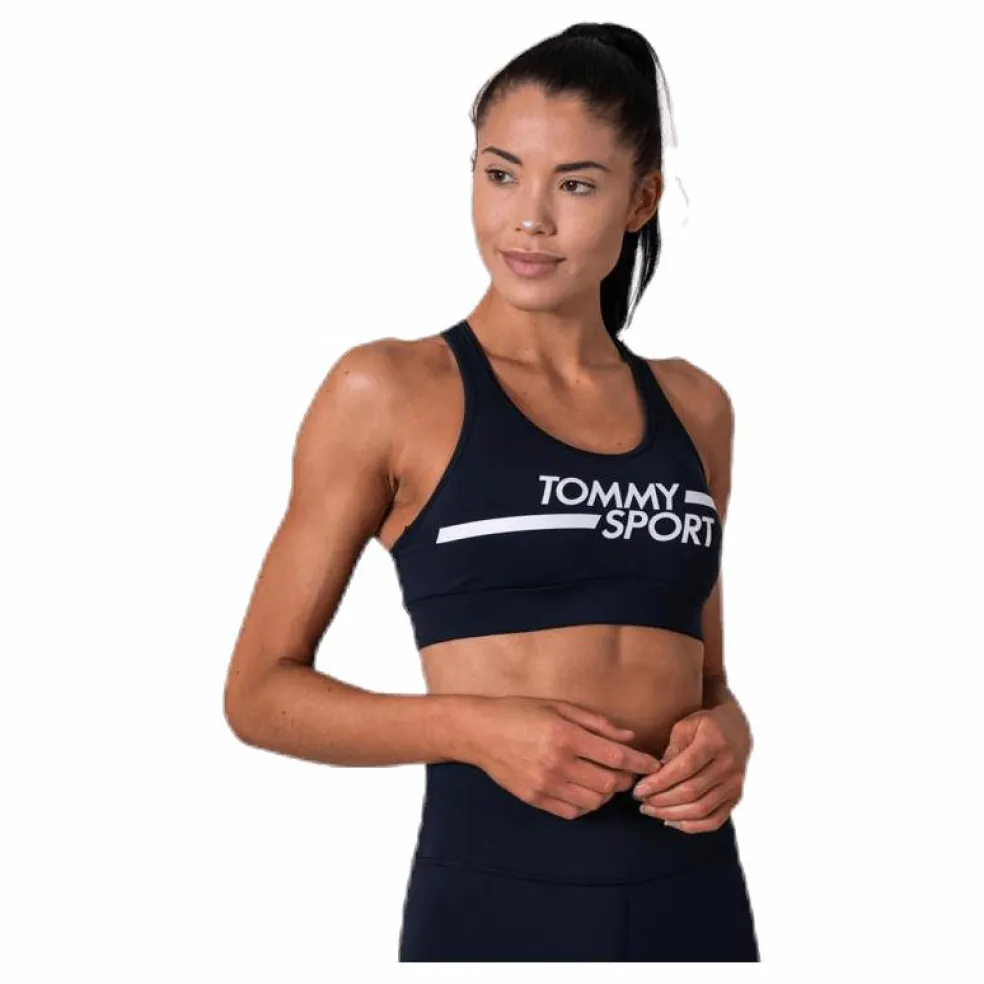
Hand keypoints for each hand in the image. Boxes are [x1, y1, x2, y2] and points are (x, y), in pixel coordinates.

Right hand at [465, 695, 662, 819]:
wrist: (480, 732)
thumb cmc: (520, 712)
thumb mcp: (559, 707)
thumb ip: (596, 723)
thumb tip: (629, 739)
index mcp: (565, 736)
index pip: (615, 757)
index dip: (640, 763)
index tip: (653, 764)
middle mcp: (557, 764)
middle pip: (609, 784)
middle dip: (625, 779)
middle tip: (627, 770)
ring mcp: (546, 785)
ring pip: (593, 802)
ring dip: (606, 793)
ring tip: (604, 779)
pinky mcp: (535, 799)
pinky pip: (573, 812)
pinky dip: (585, 804)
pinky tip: (583, 789)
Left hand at [632, 704, 750, 832]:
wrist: (736, 732)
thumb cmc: (704, 726)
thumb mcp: (685, 725)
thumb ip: (672, 749)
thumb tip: (655, 774)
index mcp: (714, 741)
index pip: (684, 768)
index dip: (659, 782)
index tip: (638, 789)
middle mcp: (728, 765)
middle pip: (691, 792)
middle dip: (660, 800)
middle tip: (640, 800)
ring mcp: (735, 784)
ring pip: (700, 810)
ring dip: (671, 814)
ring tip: (650, 810)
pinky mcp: (735, 799)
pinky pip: (714, 821)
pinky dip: (691, 826)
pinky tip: (671, 822)